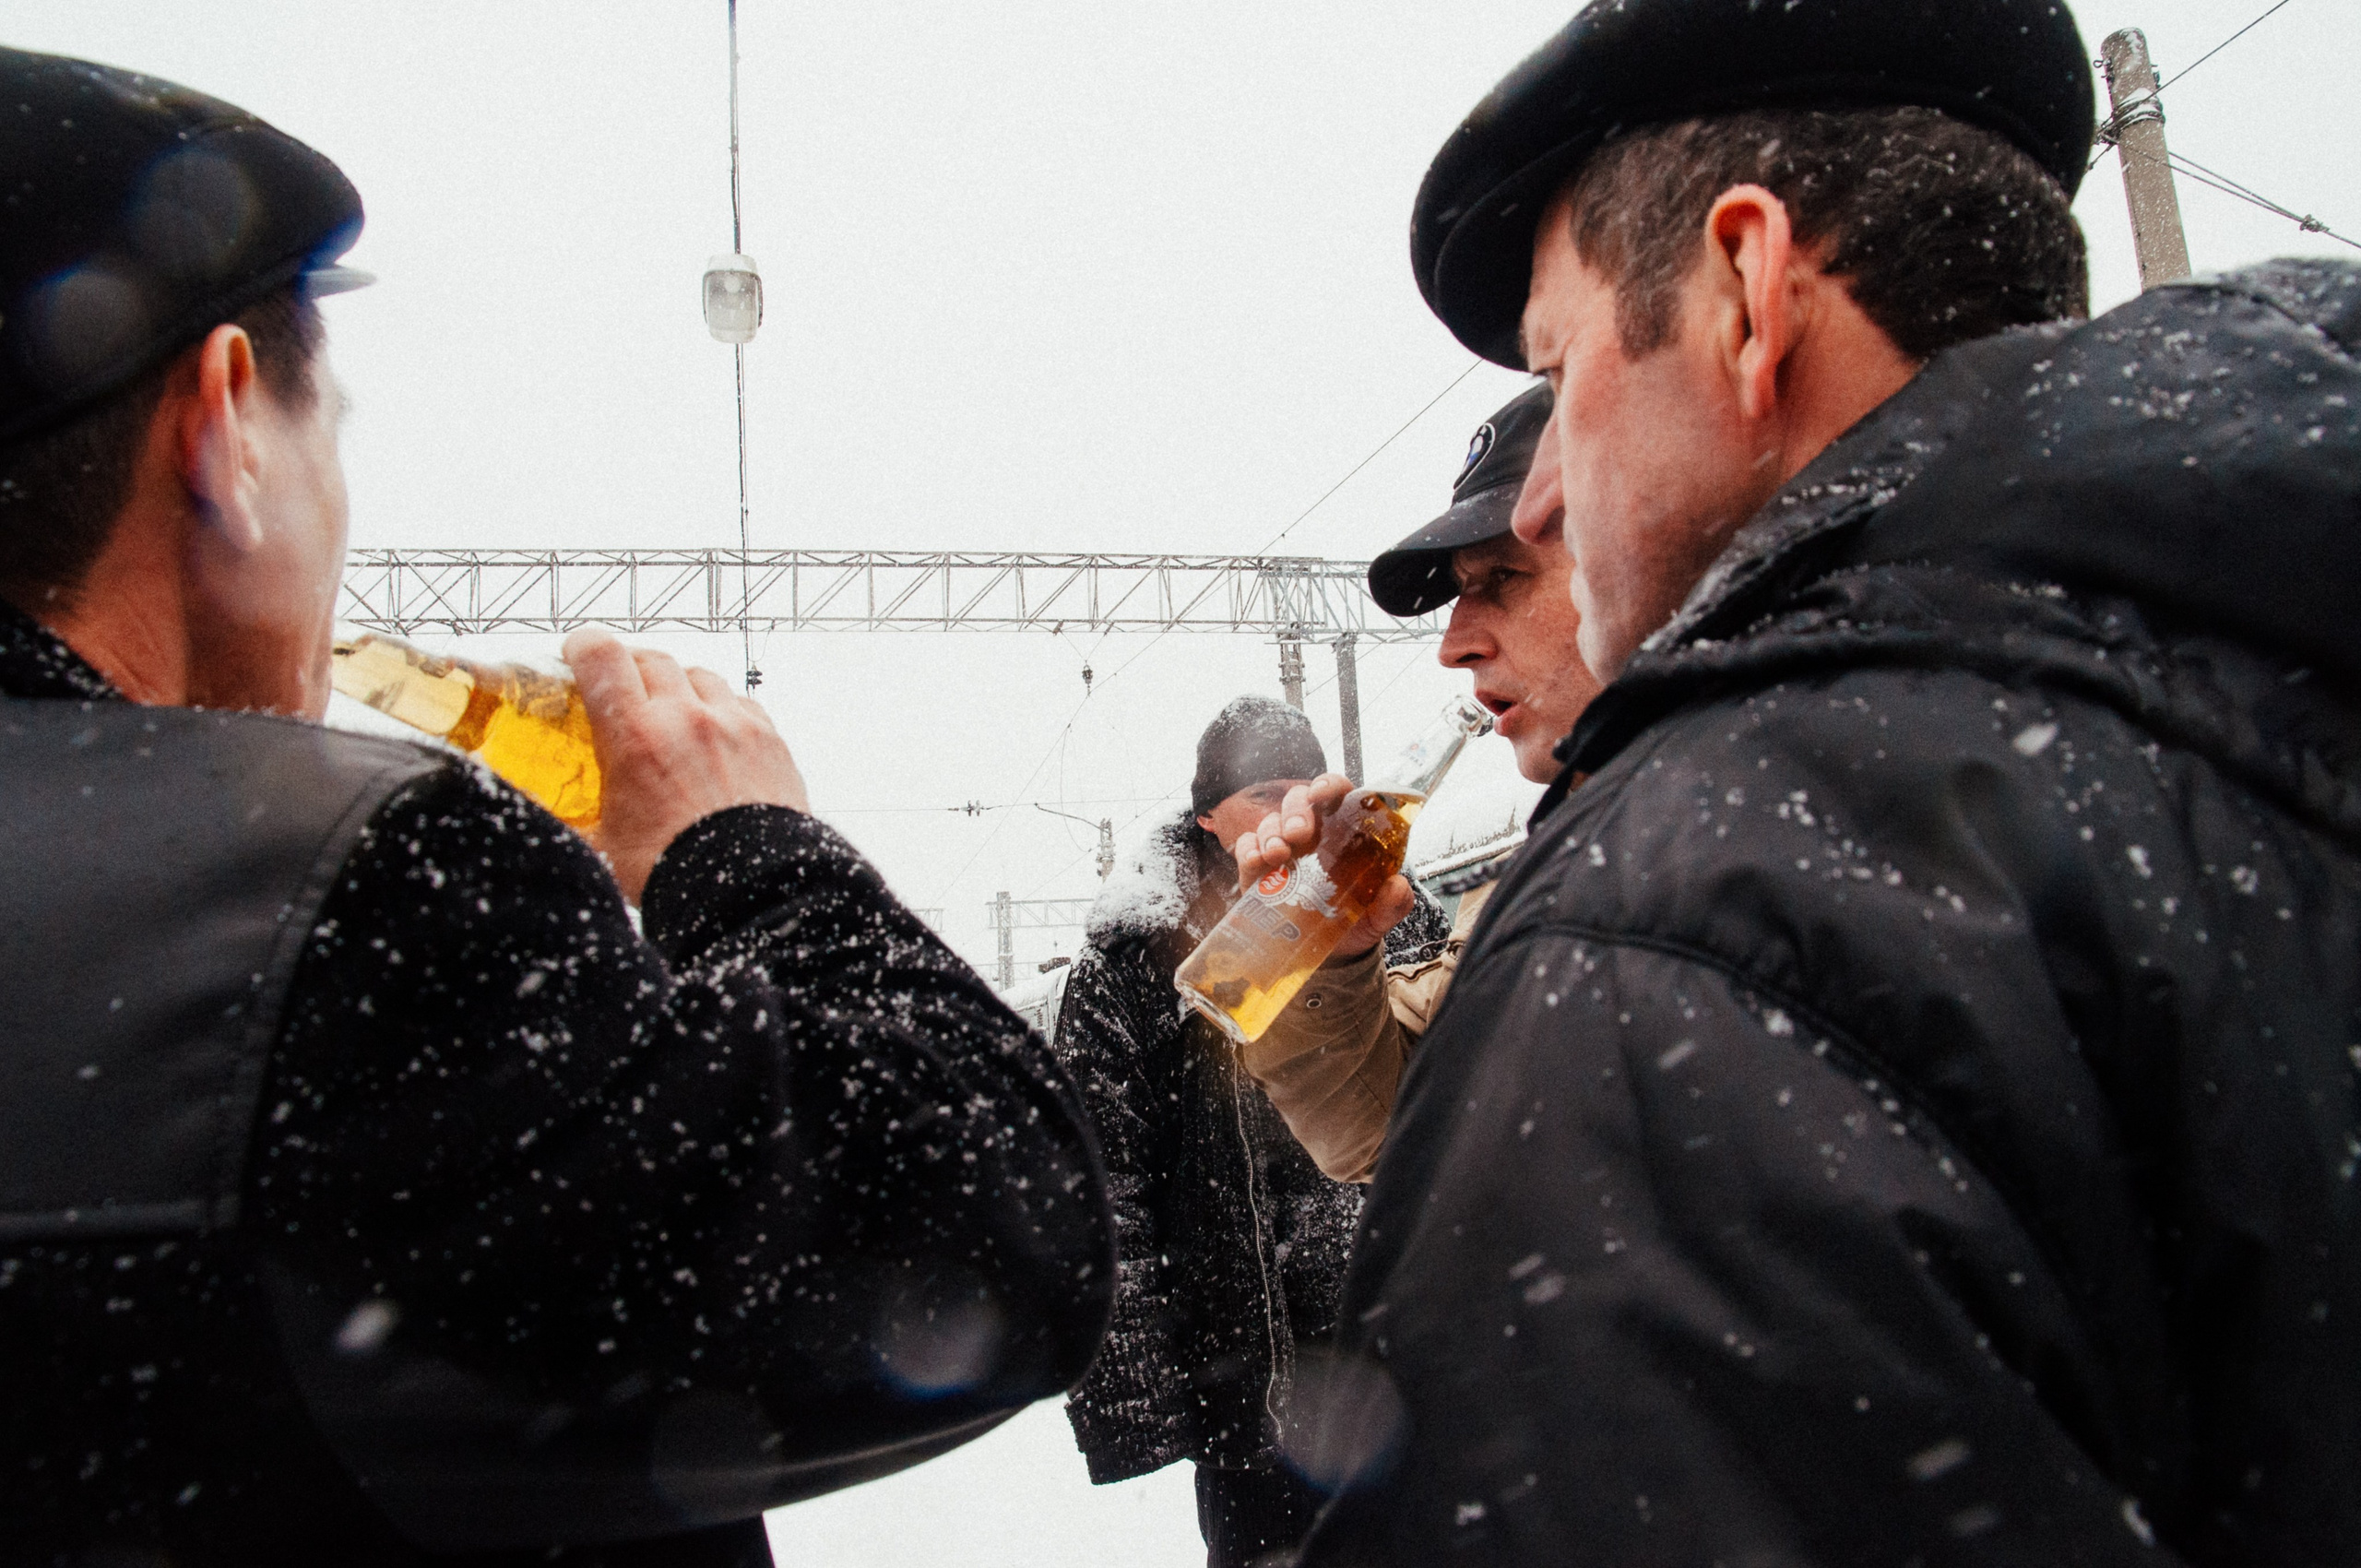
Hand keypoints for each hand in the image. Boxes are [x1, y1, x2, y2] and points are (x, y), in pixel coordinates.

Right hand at [564, 628, 809, 903]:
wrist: (749, 893)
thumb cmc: (675, 873)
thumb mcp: (603, 845)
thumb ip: (569, 817)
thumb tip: (535, 816)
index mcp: (635, 736)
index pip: (602, 657)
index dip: (585, 646)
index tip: (578, 654)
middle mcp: (686, 717)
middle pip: (652, 659)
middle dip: (630, 668)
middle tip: (621, 688)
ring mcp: (733, 724)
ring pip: (699, 676)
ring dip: (679, 687)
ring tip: (671, 714)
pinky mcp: (770, 739)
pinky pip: (740, 703)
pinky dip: (722, 710)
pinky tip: (715, 736)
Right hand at [1233, 773, 1414, 962]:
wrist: (1331, 953)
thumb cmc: (1356, 920)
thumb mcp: (1380, 915)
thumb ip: (1394, 902)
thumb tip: (1397, 886)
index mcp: (1344, 830)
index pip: (1336, 792)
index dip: (1327, 786)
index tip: (1323, 795)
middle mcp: (1312, 833)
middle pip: (1298, 800)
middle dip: (1295, 811)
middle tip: (1298, 834)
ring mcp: (1284, 849)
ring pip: (1271, 821)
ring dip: (1271, 831)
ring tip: (1277, 854)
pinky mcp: (1259, 869)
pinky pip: (1247, 845)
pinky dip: (1248, 848)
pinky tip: (1255, 862)